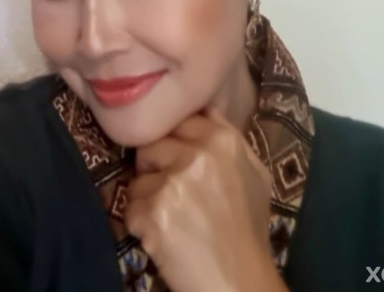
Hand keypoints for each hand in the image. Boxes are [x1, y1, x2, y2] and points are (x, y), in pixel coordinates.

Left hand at [124, 106, 287, 291]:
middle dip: (153, 167)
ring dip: (146, 199)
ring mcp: (174, 183)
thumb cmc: (248, 229)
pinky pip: (129, 208)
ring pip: (137, 178)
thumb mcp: (254, 174)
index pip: (179, 120)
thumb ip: (228, 137)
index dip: (173, 141)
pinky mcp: (154, 212)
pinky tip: (164, 238)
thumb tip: (203, 108)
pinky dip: (141, 225)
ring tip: (170, 220)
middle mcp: (198, 154)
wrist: (240, 283)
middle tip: (170, 193)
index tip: (175, 159)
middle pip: (151, 144)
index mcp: (224, 140)